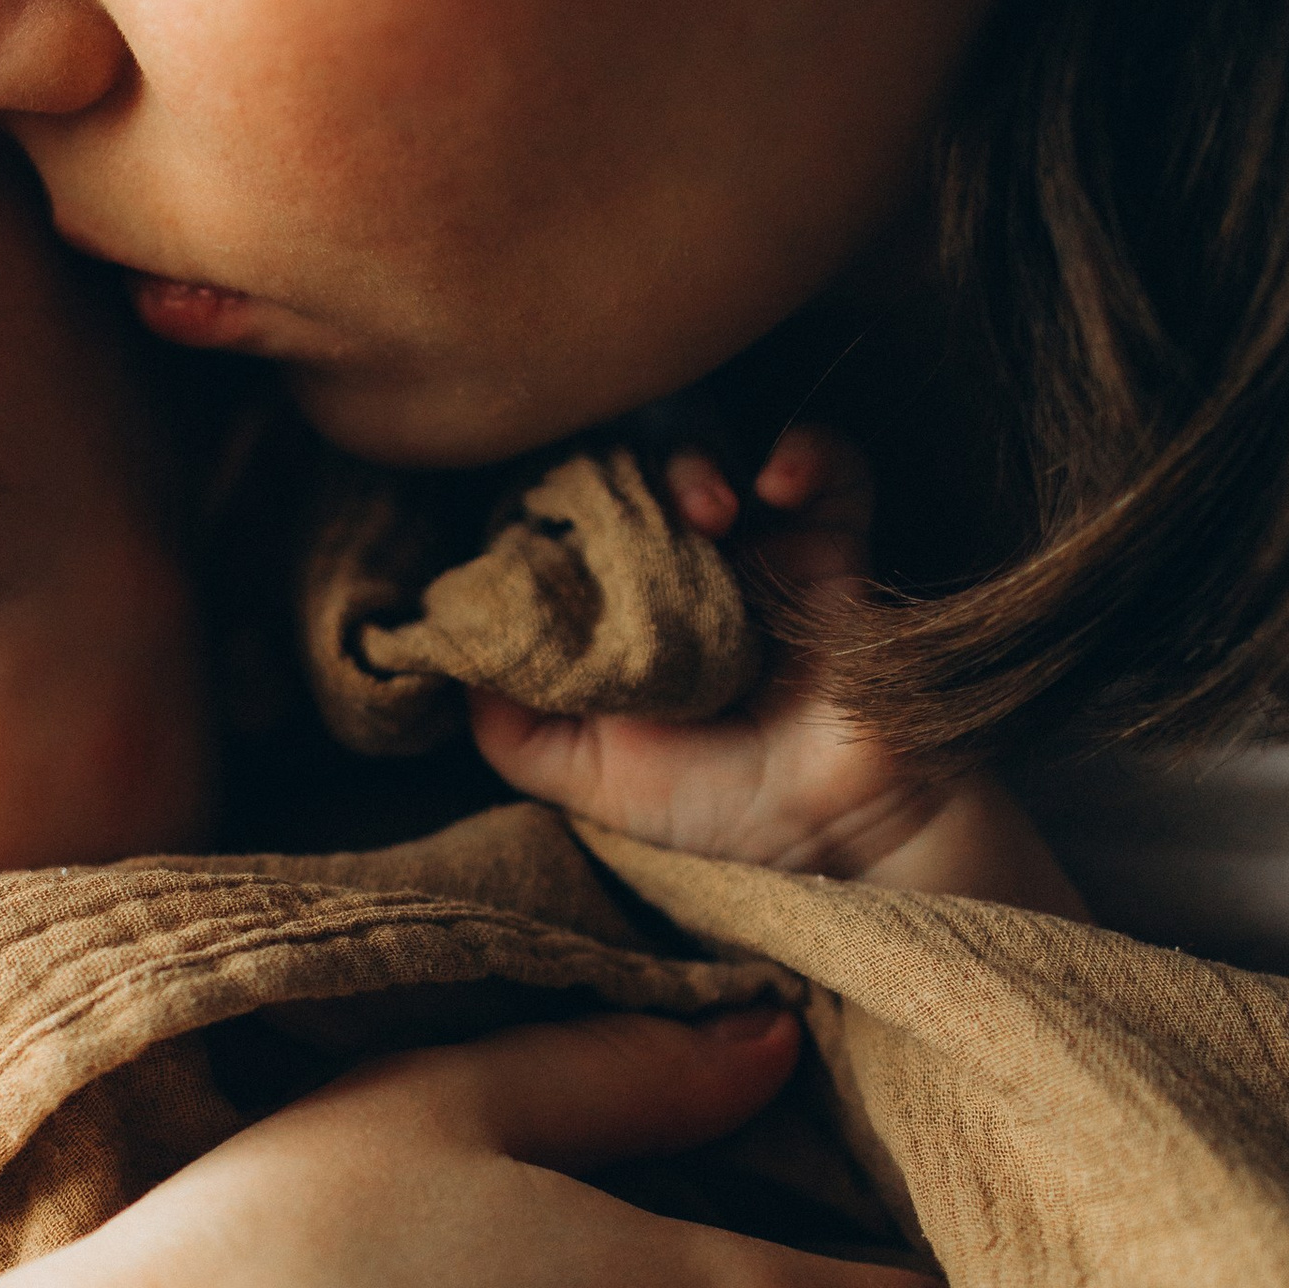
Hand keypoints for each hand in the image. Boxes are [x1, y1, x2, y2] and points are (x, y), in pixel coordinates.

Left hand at [472, 429, 1076, 907]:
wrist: (831, 835)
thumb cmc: (712, 801)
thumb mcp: (584, 775)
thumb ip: (510, 727)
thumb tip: (448, 656)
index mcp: (626, 610)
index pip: (573, 522)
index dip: (550, 508)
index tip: (540, 530)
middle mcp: (690, 568)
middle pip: (636, 474)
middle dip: (619, 477)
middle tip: (625, 514)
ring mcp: (764, 549)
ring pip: (719, 453)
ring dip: (697, 464)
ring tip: (707, 510)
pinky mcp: (840, 546)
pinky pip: (832, 464)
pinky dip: (806, 452)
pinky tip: (777, 481)